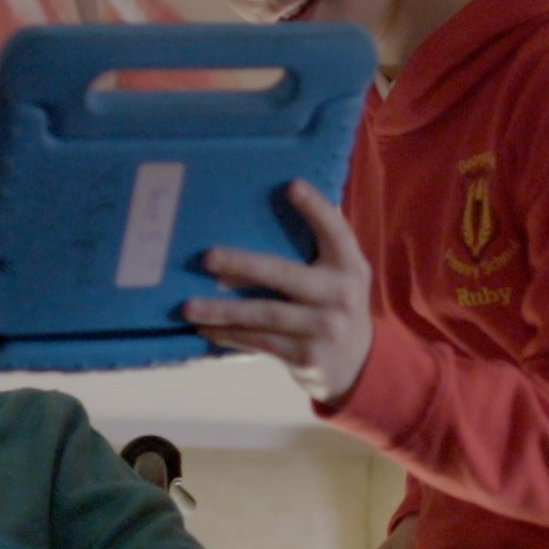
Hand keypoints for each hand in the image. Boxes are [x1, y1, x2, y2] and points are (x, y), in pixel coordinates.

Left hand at [182, 180, 373, 404]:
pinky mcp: (306, 356)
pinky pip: (260, 341)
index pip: (336, 231)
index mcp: (349, 266)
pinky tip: (205, 329)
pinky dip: (230, 334)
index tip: (291, 186)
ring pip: (264, 314)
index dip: (316, 208)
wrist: (359, 362)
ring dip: (222, 311)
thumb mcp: (342, 272)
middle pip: (284, 274)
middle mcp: (340, 295)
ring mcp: (324, 328)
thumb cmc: (336, 302)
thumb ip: (322, 244)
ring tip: (189, 307)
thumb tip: (287, 193)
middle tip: (207, 258)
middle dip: (242, 265)